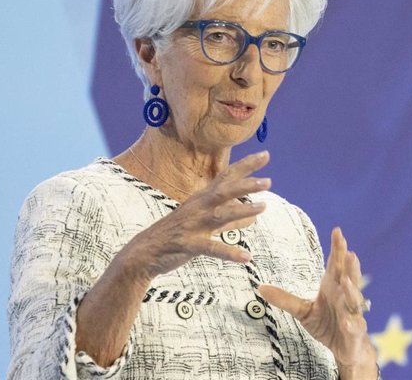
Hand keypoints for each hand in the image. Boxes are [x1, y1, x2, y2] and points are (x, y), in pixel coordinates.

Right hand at [121, 151, 270, 282]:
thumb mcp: (204, 221)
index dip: (246, 165)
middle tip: (268, 181)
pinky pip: (212, 248)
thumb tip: (254, 217)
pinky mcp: (188, 244)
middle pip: (225, 191)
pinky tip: (246, 257)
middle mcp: (199, 207)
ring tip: (263, 208)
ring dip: (242, 210)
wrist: (144, 252)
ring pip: (220, 214)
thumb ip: (229, 218)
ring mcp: (193, 225)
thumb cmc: (177, 234)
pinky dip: (230, 253)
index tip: (266, 154)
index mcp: (203, 198)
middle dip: (246, 184)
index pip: (227, 176)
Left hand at [259, 228, 377, 378]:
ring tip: (345, 280)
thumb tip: (260, 287)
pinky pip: (354, 327)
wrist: (345, 350)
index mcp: (334, 287)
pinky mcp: (355, 332)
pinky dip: (352, 324)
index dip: (338, 248)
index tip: (337, 231)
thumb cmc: (327, 324)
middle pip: (349, 277)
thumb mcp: (303, 311)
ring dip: (351, 290)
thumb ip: (285, 299)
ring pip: (354, 299)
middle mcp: (345, 297)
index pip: (336, 264)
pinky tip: (347, 322)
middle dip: (350, 265)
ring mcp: (352, 314)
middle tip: (349, 252)